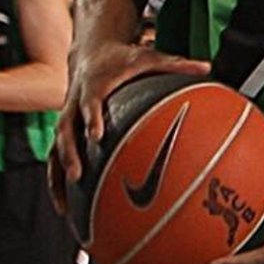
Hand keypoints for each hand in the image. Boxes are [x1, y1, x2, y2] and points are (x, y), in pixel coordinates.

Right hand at [53, 41, 213, 204]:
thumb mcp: (149, 57)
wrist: (91, 52)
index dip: (91, 118)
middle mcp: (74, 103)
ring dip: (58, 176)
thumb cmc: (124, 58)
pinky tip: (64, 211)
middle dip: (69, 153)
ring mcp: (67, 118)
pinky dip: (57, 184)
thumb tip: (207, 67)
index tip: (96, 136)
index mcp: (94, 85)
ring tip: (63, 207)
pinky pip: (56, 158)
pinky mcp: (66, 130)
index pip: (89, 102)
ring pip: (55, 148)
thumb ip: (176, 64)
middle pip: (65, 129)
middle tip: (77, 175)